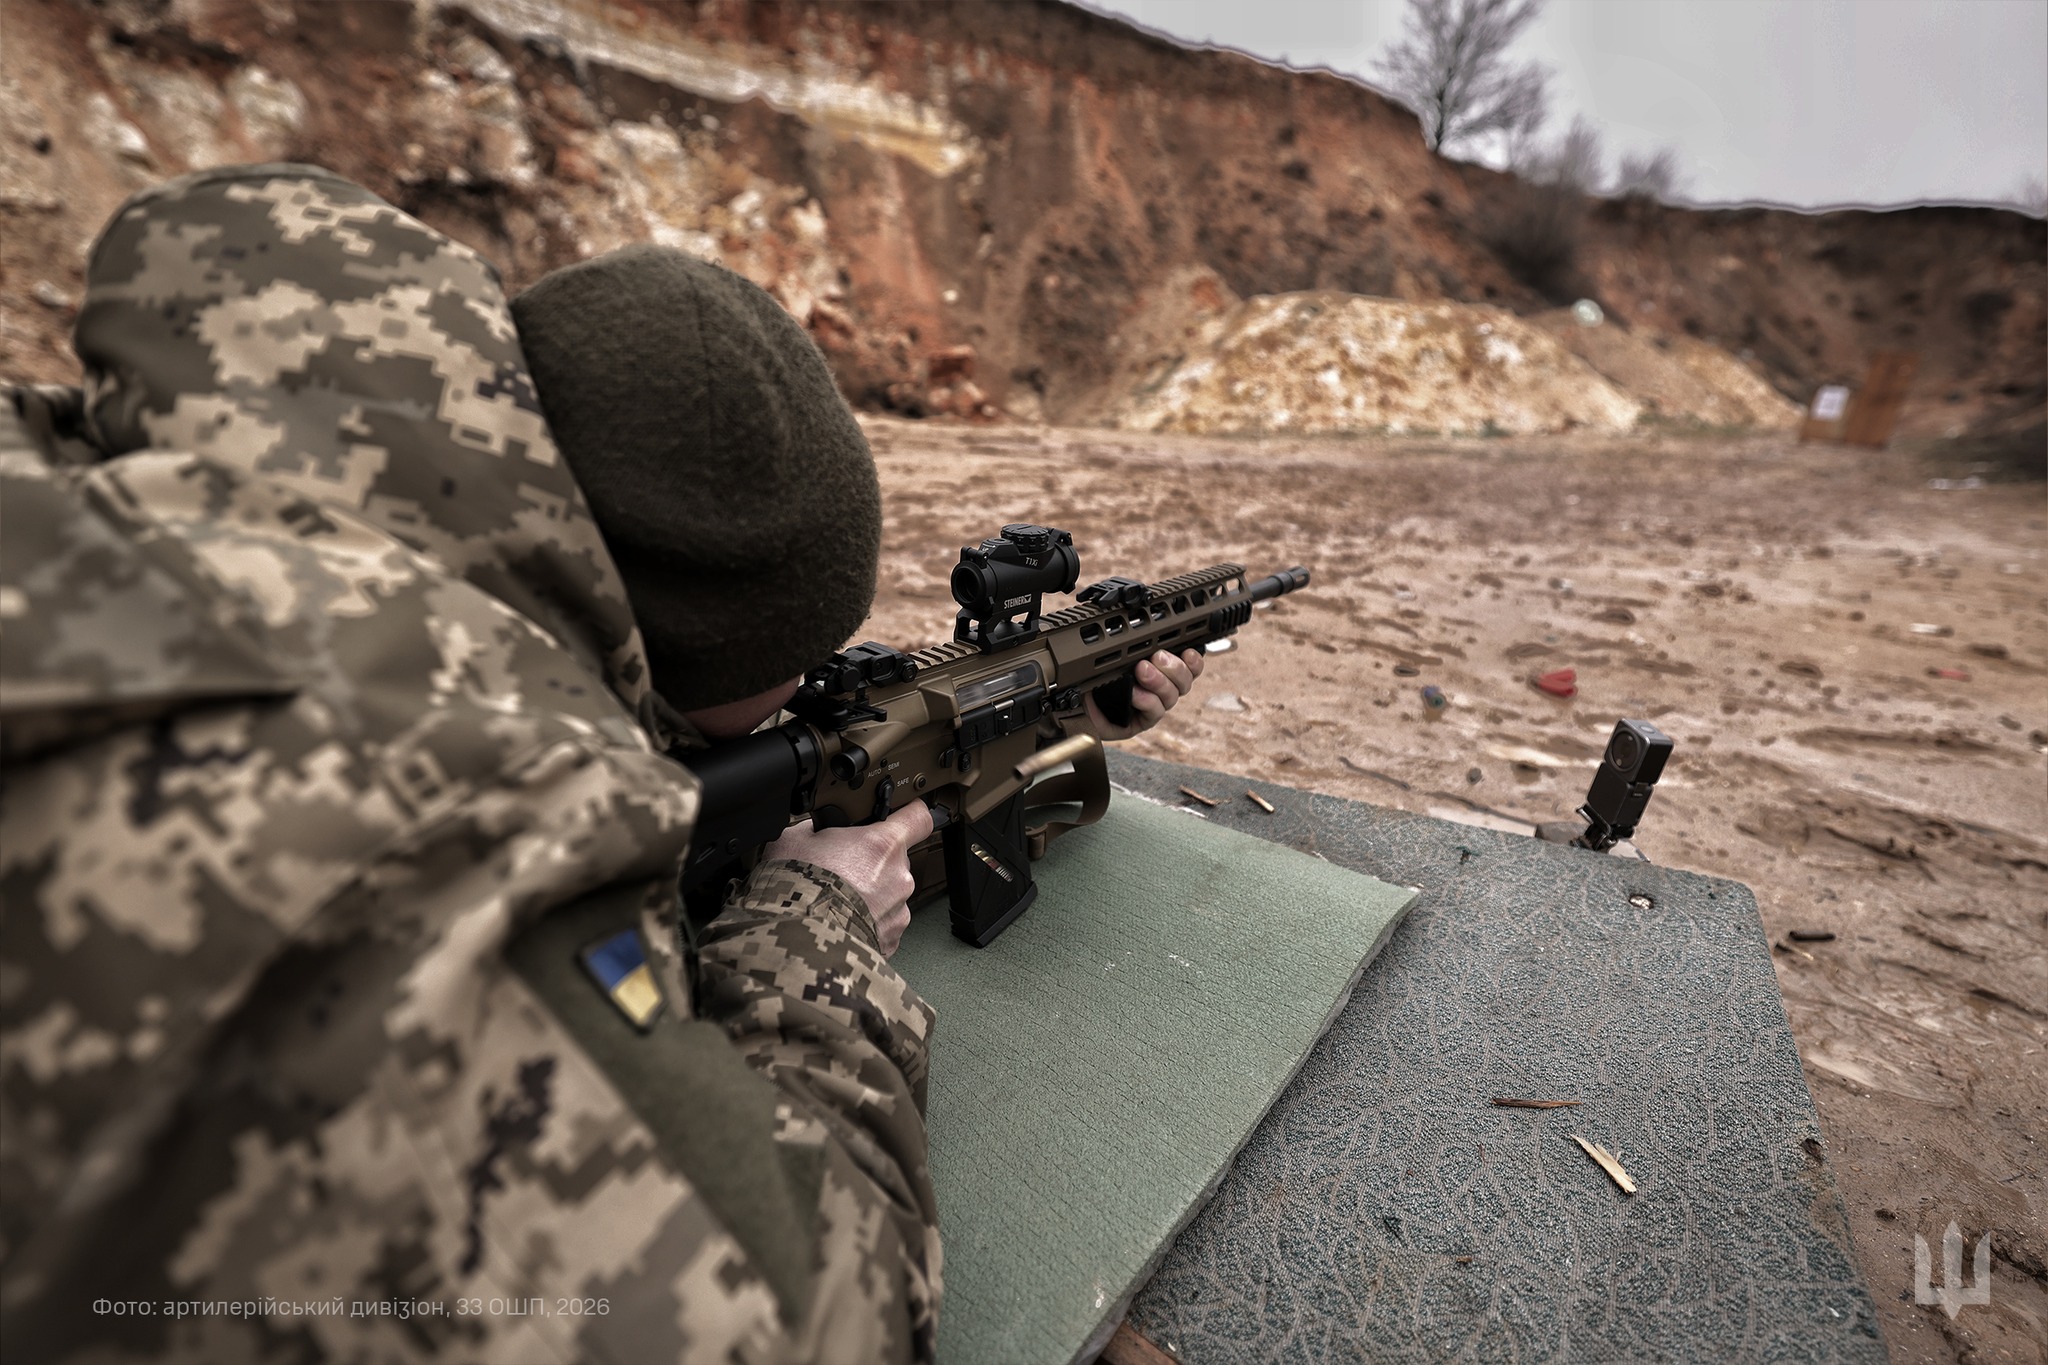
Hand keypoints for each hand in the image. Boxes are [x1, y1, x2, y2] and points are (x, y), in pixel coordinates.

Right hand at [760, 798, 934, 955]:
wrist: (794, 937)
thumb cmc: (796, 887)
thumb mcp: (796, 838)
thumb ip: (818, 829)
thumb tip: (816, 829)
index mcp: (882, 845)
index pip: (918, 818)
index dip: (910, 816)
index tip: (904, 816)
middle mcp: (898, 877)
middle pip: (897, 860)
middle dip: (874, 863)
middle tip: (843, 869)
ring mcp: (898, 910)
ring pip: (890, 894)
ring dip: (870, 895)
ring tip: (837, 901)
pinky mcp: (891, 939)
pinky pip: (883, 924)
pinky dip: (866, 923)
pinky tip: (840, 921)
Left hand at [1080, 648, 1205, 741]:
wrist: (1072, 700)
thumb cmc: (1093, 675)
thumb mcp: (1113, 656)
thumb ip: (1132, 646)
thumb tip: (1144, 631)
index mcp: (1160, 669)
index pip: (1189, 666)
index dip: (1193, 660)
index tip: (1188, 651)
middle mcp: (1160, 688)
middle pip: (1184, 681)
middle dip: (1174, 667)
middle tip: (1156, 657)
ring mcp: (1152, 706)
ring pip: (1171, 696)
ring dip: (1159, 682)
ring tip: (1141, 671)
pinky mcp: (1141, 722)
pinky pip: (1154, 712)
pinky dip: (1146, 700)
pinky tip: (1134, 693)